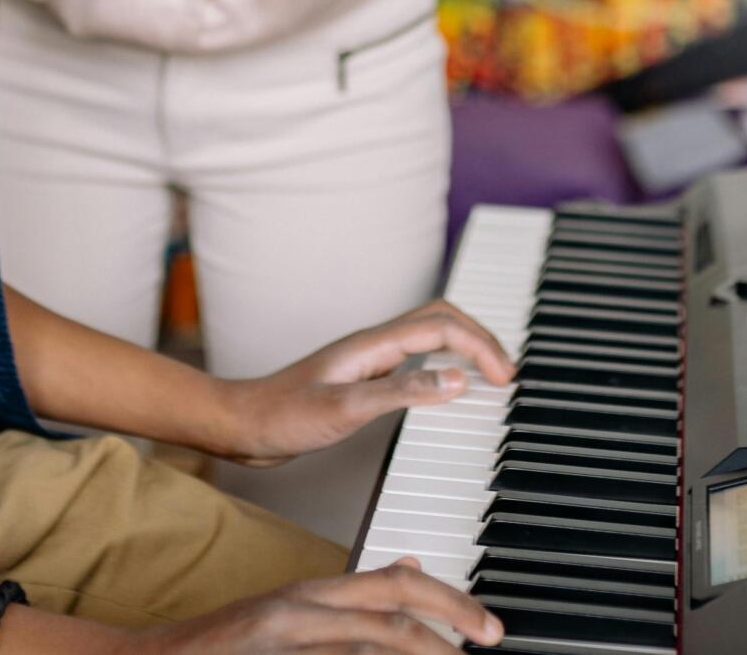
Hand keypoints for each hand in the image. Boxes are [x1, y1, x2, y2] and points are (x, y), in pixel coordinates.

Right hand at [131, 559, 501, 654]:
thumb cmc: (224, 649)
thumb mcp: (292, 611)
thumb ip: (351, 596)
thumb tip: (411, 571)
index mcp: (311, 594)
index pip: (394, 589)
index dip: (449, 603)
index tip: (487, 627)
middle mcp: (300, 611)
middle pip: (392, 615)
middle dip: (449, 630)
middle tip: (486, 644)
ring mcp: (283, 639)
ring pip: (370, 645)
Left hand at [212, 301, 516, 467]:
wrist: (241, 427)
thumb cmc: (281, 417)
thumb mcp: (346, 409)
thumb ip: (402, 392)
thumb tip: (456, 380)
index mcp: (373, 344)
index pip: (443, 327)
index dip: (480, 347)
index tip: (503, 379)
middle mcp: (373, 345)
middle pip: (441, 320)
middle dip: (480, 338)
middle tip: (505, 372)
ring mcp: (368, 360)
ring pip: (429, 337)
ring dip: (463, 347)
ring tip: (487, 375)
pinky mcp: (362, 379)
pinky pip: (414, 361)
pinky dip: (442, 368)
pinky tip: (444, 390)